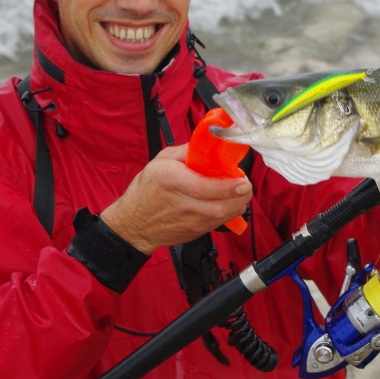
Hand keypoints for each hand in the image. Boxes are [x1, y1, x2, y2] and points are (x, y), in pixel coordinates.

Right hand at [100, 144, 252, 254]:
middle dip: (241, 196)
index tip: (243, 181)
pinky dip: (230, 211)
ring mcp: (191, 222)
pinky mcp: (197, 232)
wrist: (134, 224)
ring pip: (225, 216)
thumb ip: (187, 152)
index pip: (205, 188)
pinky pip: (221, 222)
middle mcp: (183, 204)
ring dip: (239, 203)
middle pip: (221, 206)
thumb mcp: (161, 161)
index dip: (228, 186)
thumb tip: (210, 146)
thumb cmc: (147, 189)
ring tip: (239, 192)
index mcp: (172, 181)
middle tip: (245, 185)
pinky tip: (228, 202)